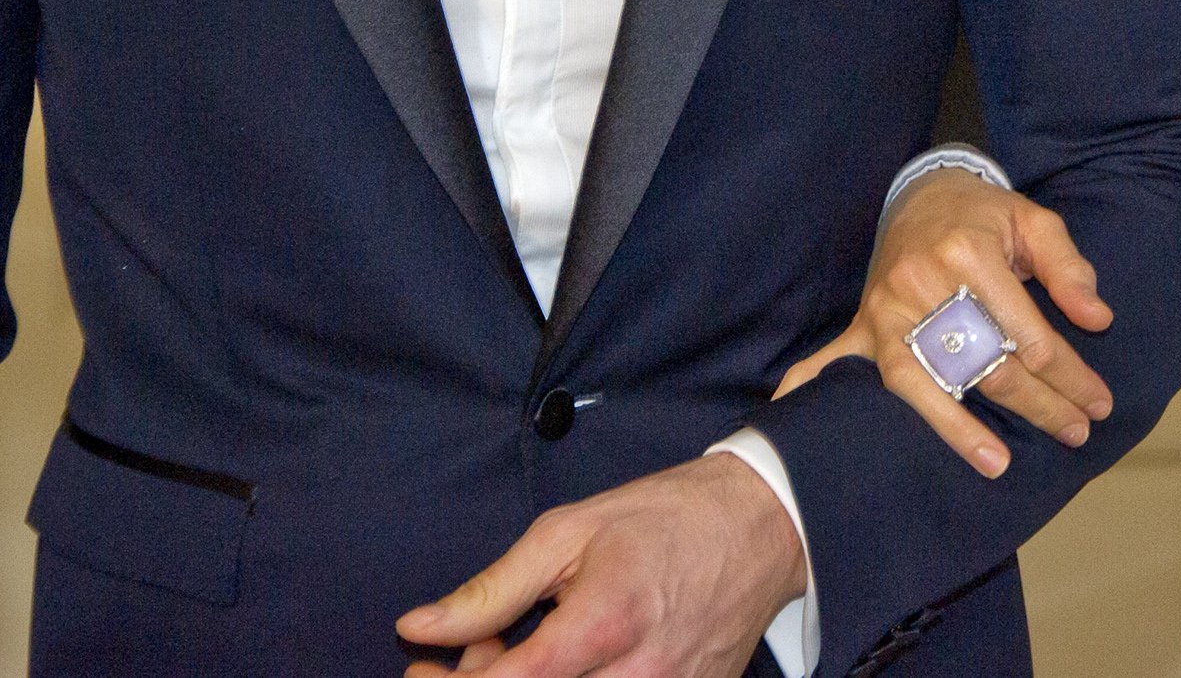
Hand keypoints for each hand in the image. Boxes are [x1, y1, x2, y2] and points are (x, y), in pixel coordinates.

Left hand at [396, 452, 805, 677]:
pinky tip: (566, 663)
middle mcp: (638, 676)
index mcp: (605, 622)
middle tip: (472, 650)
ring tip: (523, 654)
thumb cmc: (664, 517)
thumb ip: (492, 589)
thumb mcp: (568, 532)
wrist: (761, 525)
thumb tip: (418, 627)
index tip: (422, 667)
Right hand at [776, 171, 1113, 478]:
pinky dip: (811, 390)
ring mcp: (885, 308)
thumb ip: (1068, 268)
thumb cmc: (985, 215)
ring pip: (924, 381)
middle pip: (985, 364)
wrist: (923, 193)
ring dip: (961, 428)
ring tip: (998, 465)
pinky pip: (832, 361)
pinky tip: (792, 420)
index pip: (1027, 333)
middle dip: (1038, 405)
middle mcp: (921, 282)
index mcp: (968, 253)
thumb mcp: (1035, 222)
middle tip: (1076, 431)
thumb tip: (1097, 318)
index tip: (1096, 401)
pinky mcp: (863, 323)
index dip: (1069, 373)